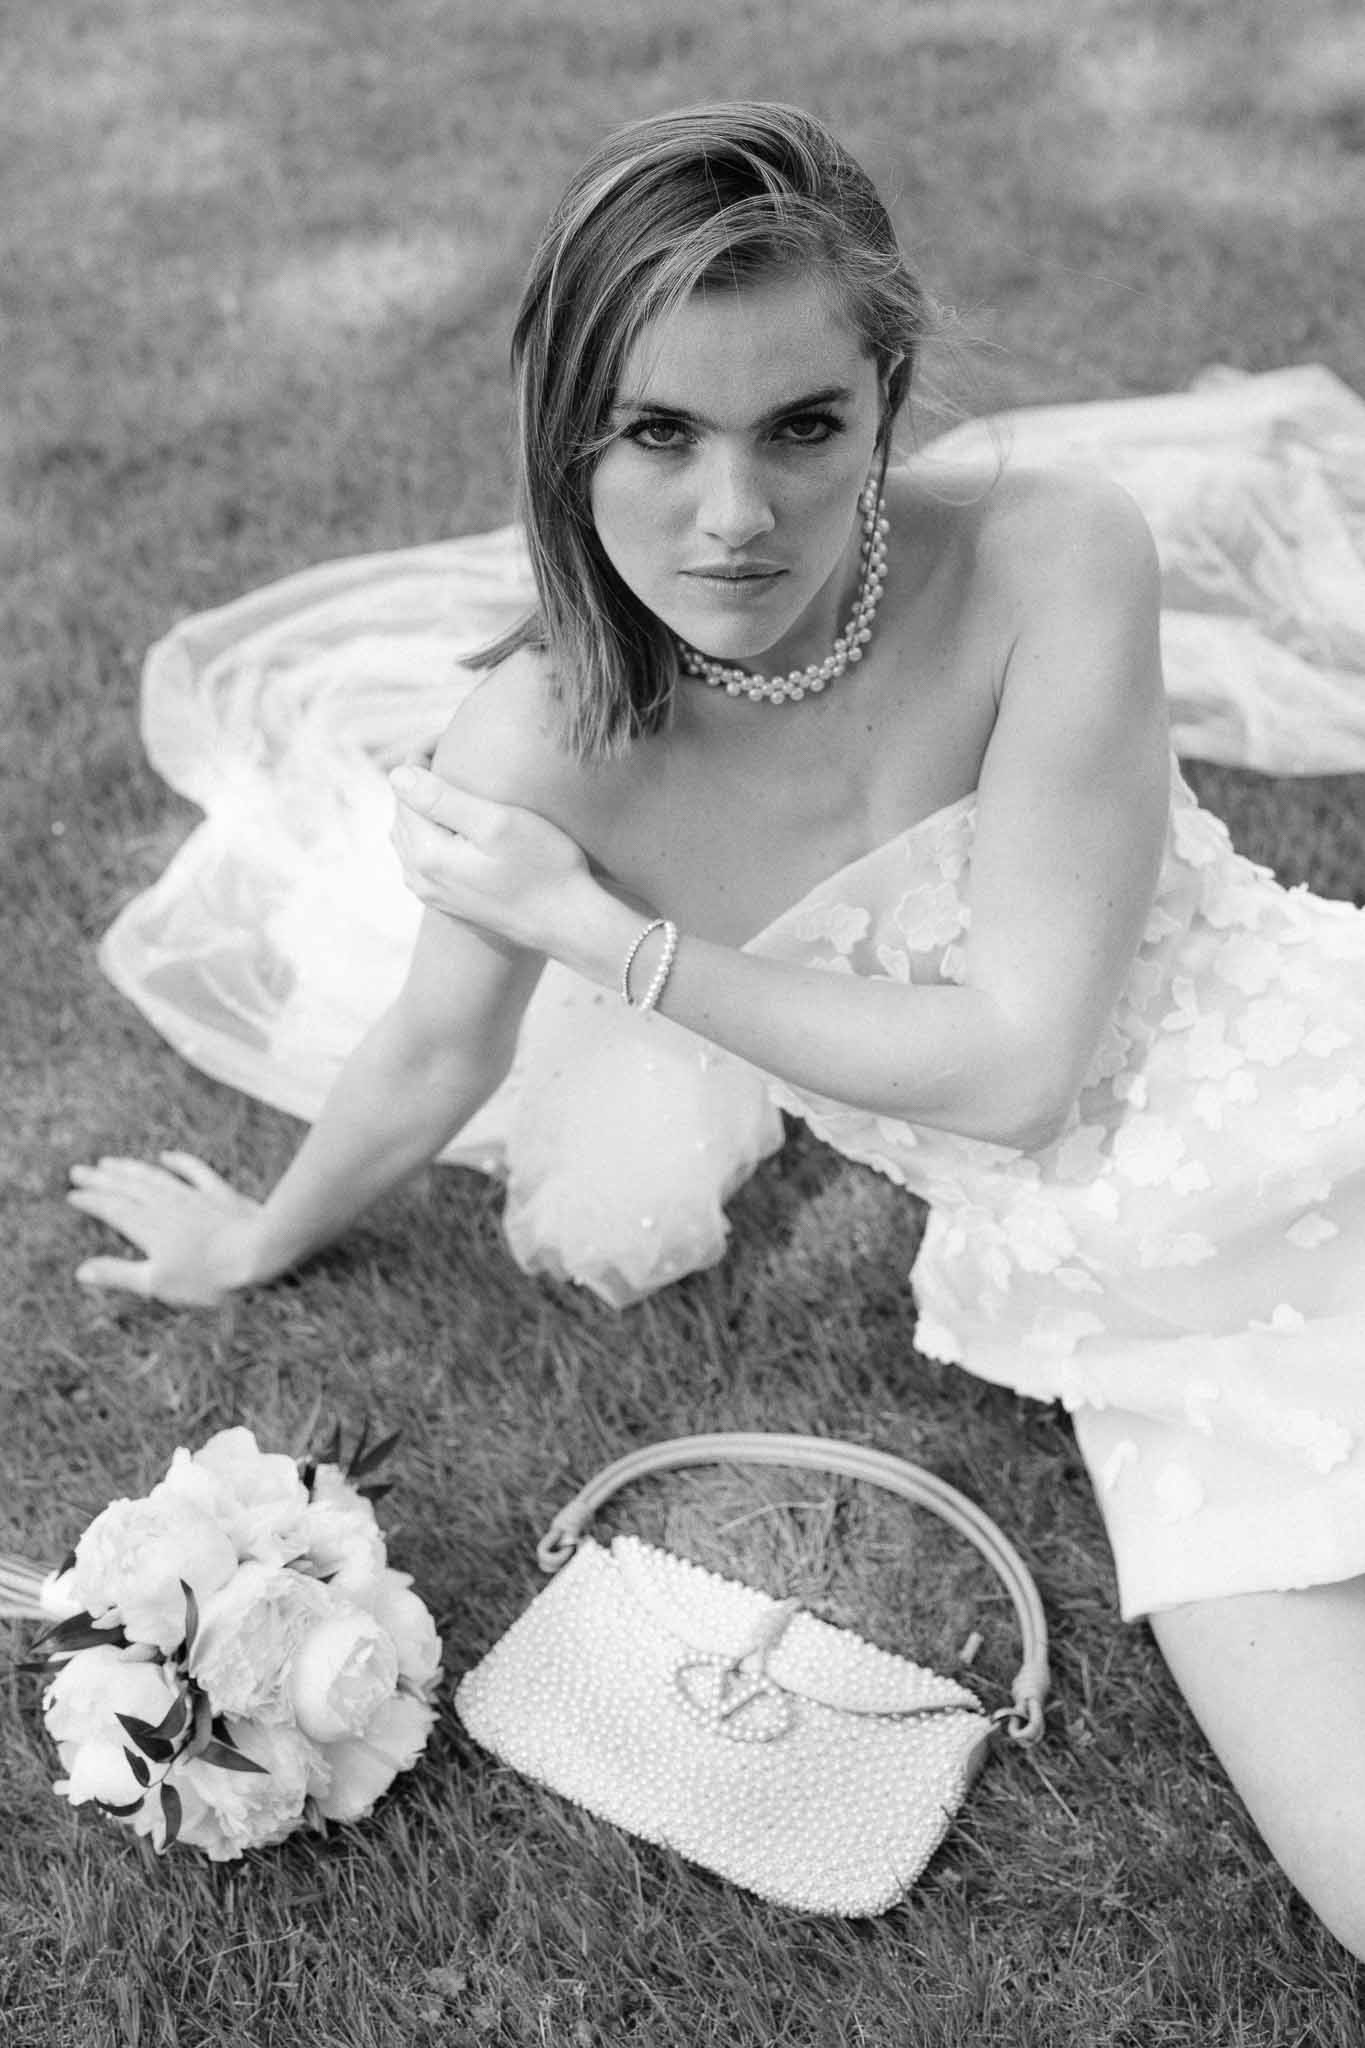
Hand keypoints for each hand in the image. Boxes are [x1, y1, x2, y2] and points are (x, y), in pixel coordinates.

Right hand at [67, 1152, 263, 1306]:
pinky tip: (167, 1156)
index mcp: (148, 1227)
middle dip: (101, 1180)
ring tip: (110, 1162)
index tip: (72, 1194)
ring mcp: (194, 1197)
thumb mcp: (157, 1283)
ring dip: (131, 1169)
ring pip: (155, 1177)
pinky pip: (196, 1172)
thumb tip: (80, 1271)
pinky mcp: (220, 1195)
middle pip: (128, 1188)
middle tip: (78, 1170)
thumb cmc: (208, 1277)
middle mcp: (167, 1205)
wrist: (259, 1254)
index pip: (112, 1209)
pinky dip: (180, 1162)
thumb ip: (117, 1274)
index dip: (91, 1202)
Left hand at [389, 762, 592, 954]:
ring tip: (451, 785)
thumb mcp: (496, 823)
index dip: (420, 758)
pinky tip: (455, 826)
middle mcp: (420, 879)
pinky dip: (431, 835)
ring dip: (423, 809)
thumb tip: (395, 776)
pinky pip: (423, 861)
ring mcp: (433, 896)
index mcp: (426, 855)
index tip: (446, 736)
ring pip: (410, 839)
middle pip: (403, 815)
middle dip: (419, 781)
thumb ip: (442, 799)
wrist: (569, 924)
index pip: (405, 792)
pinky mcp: (449, 905)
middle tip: (449, 752)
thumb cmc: (543, 868)